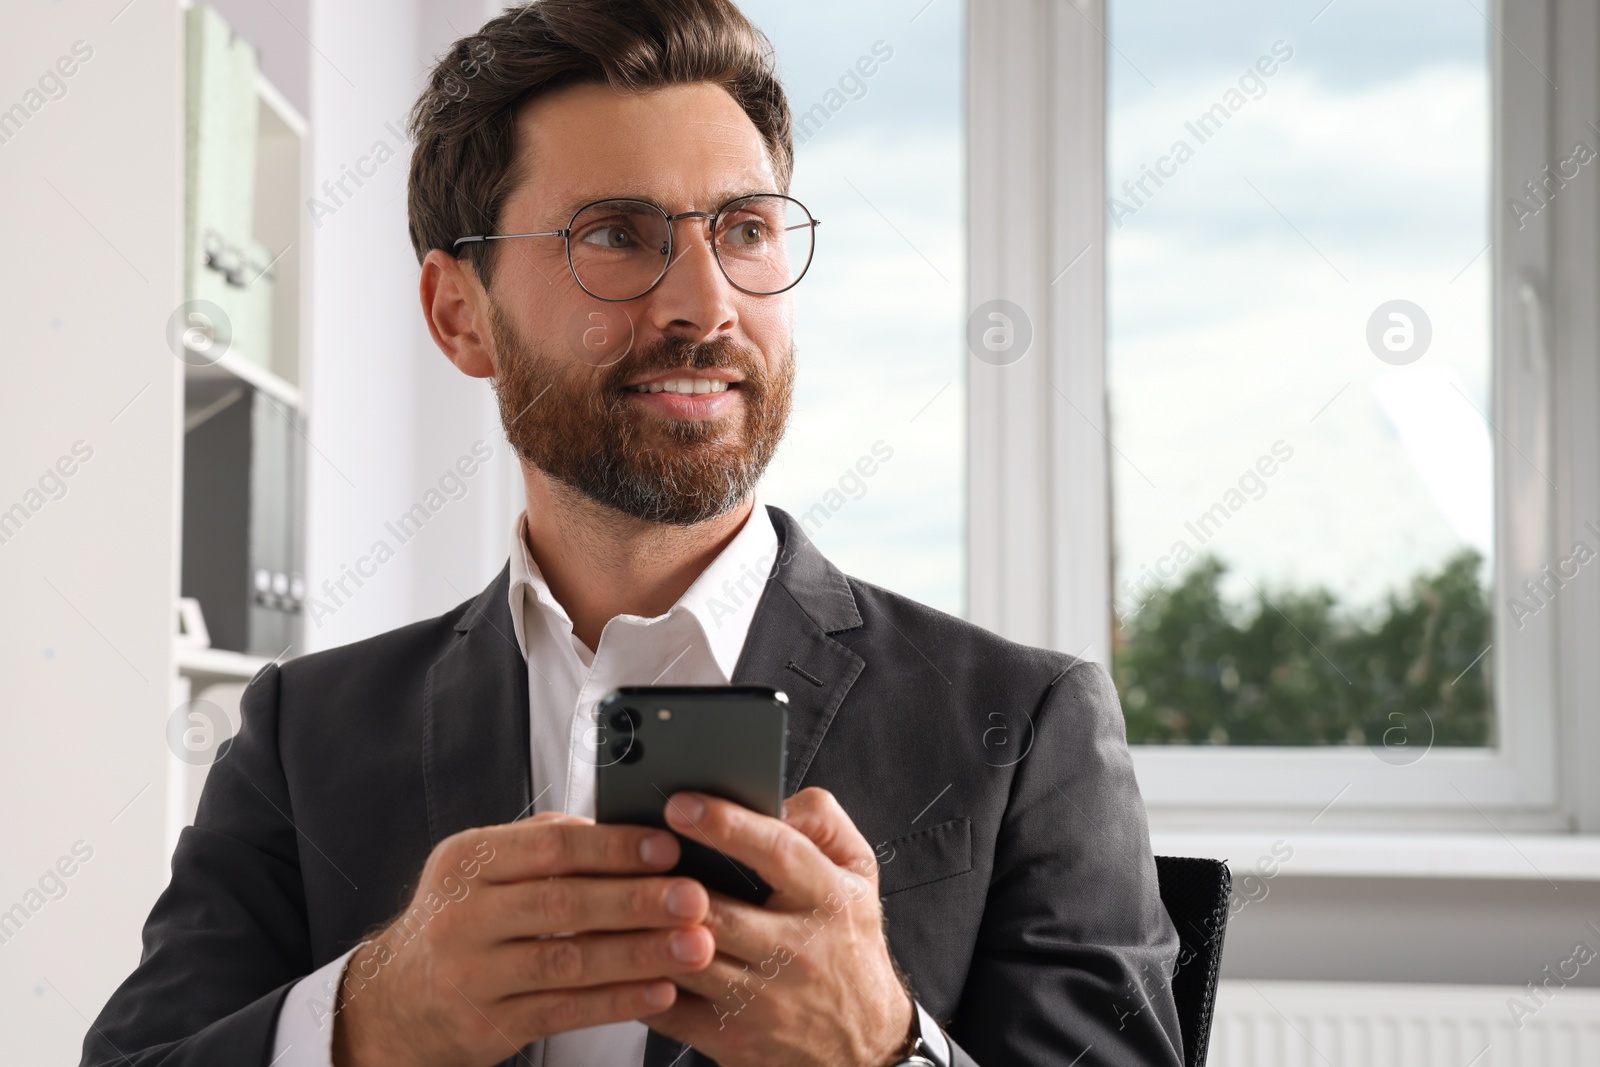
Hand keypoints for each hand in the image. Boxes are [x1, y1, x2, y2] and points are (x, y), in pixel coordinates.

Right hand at [331, 811, 715, 1066]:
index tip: (668, 847)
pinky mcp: (486, 1027)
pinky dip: (617, 1001)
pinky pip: (563, 1011)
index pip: (549, 847)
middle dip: (637, 900)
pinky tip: (660, 991)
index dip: (613, 847)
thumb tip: (622, 823)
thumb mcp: (480, 869)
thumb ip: (542, 842)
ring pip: (567, 962)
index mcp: (468, 862)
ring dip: (639, 954)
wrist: (393, 1002)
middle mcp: (463, 916)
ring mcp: (471, 975)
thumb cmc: (460, 920)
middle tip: (695, 898)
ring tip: (693, 947)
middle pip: (563, 904)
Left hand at [640, 787, 915, 1066]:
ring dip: (639, 929)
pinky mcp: (732, 1038)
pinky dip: (636, 980)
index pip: (778, 853)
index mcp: (828, 898)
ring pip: (684, 960)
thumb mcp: (859, 872)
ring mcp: (763, 1000)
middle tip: (624, 851)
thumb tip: (774, 799)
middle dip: (664, 882)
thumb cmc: (849, 946)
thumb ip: (822, 821)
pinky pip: (668, 1007)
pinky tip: (619, 952)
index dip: (726, 824)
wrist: (862, 1043)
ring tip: (607, 895)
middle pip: (718, 912)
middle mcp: (797, 951)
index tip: (681, 804)